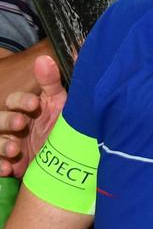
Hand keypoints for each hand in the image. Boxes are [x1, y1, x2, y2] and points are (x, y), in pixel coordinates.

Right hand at [0, 56, 66, 176]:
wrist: (69, 159)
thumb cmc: (64, 127)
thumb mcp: (60, 104)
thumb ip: (52, 83)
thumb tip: (44, 59)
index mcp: (25, 108)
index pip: (14, 100)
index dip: (21, 101)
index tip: (34, 104)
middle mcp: (13, 124)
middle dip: (7, 121)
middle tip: (20, 124)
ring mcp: (8, 143)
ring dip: (1, 144)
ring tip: (14, 149)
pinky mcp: (7, 163)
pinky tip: (7, 169)